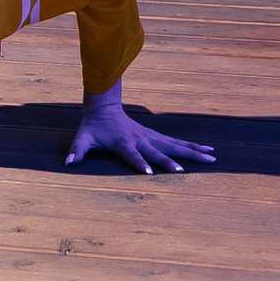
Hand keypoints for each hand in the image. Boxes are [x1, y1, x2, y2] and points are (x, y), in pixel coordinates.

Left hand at [64, 83, 213, 174]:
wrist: (104, 107)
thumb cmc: (94, 127)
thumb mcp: (83, 138)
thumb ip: (77, 151)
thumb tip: (68, 163)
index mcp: (123, 143)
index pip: (132, 156)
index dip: (140, 163)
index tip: (149, 172)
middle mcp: (140, 140)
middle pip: (159, 151)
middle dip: (171, 161)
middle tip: (185, 171)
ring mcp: (151, 137)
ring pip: (174, 144)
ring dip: (192, 152)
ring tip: (212, 157)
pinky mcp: (156, 136)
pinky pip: (176, 142)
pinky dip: (192, 146)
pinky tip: (206, 151)